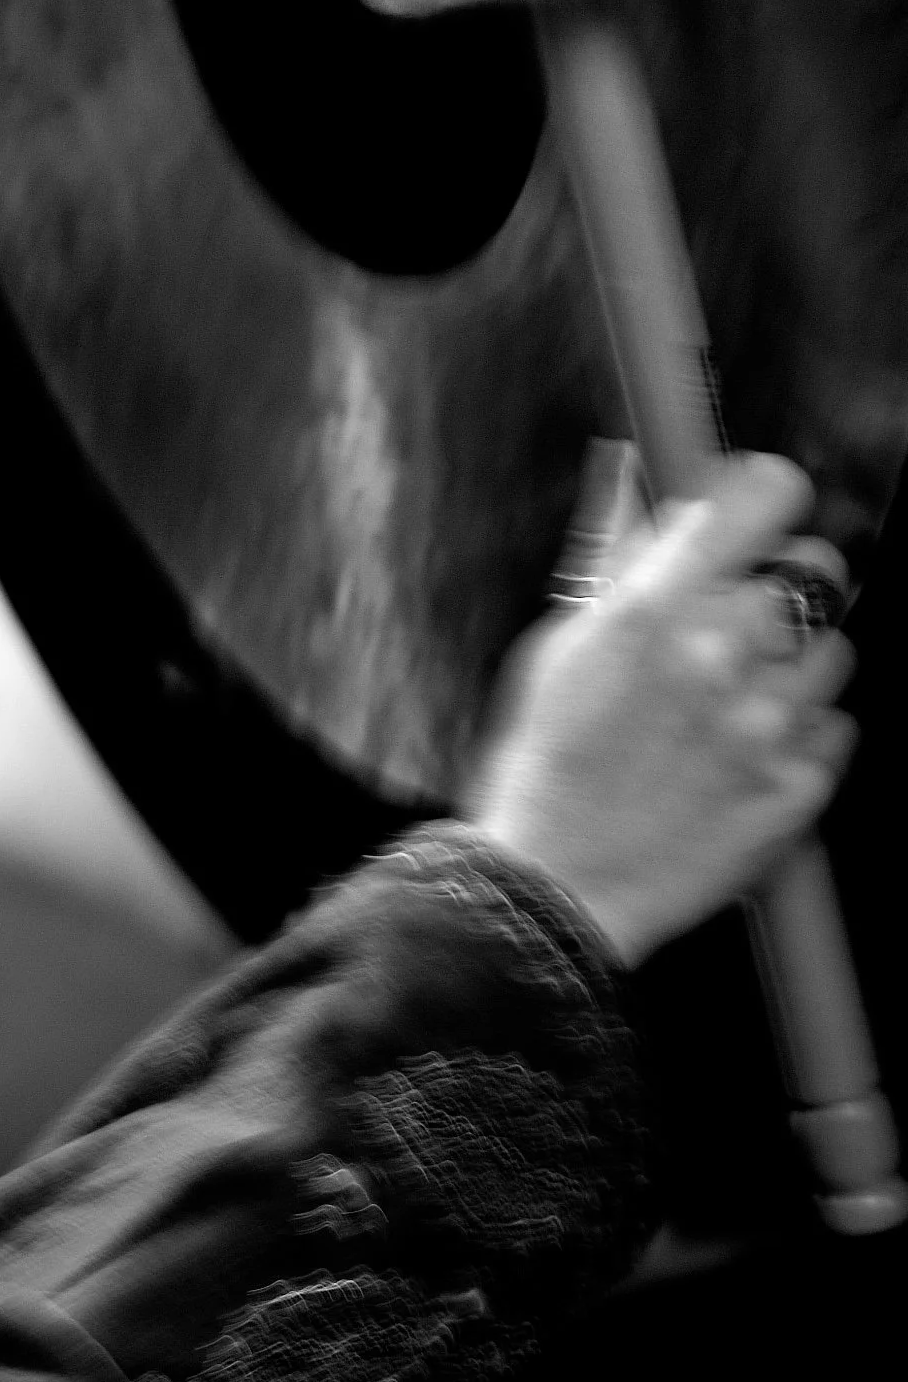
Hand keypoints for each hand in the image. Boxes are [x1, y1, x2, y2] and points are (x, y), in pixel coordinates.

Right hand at [463, 449, 858, 967]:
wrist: (556, 888)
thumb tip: (671, 499)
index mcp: (656, 604)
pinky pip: (837, 727)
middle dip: (785, 580)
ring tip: (740, 694)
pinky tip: (747, 750)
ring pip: (836, 647)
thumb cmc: (545, 763)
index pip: (766, 494)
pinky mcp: (798, 786)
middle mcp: (723, 651)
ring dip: (796, 660)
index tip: (755, 512)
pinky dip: (803, 732)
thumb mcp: (561, 645)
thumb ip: (625, 566)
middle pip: (818, 566)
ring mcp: (769, 722)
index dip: (766, 495)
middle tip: (747, 611)